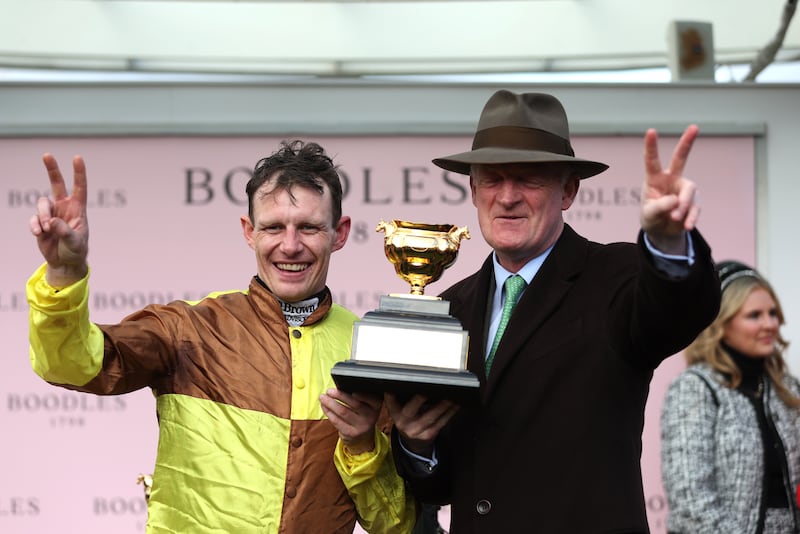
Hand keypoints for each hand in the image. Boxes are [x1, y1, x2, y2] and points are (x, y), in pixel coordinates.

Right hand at [29, 154, 88, 286]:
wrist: (65, 261)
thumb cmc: (76, 249)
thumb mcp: (75, 241)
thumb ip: (65, 231)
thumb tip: (51, 221)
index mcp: (78, 208)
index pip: (79, 187)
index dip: (79, 172)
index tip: (77, 157)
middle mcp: (64, 207)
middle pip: (56, 184)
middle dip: (52, 169)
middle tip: (47, 155)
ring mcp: (51, 213)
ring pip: (42, 203)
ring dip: (42, 216)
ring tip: (46, 229)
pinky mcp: (39, 222)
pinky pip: (33, 219)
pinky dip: (34, 225)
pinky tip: (39, 234)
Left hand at [320, 389, 382, 454]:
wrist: (362, 437)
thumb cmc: (360, 415)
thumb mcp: (366, 405)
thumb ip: (359, 396)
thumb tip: (340, 386)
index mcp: (376, 406)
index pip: (372, 399)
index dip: (363, 396)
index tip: (353, 391)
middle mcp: (371, 416)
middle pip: (355, 404)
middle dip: (340, 396)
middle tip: (330, 390)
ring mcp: (361, 426)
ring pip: (343, 412)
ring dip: (330, 403)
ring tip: (323, 397)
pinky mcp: (350, 433)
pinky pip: (337, 421)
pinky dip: (329, 412)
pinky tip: (324, 406)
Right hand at [384, 393, 458, 457]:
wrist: (413, 442)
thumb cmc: (409, 419)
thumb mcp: (400, 411)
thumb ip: (403, 398)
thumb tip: (415, 380)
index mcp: (395, 414)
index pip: (391, 402)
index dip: (390, 396)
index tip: (393, 388)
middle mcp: (403, 423)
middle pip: (410, 410)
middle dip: (418, 400)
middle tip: (426, 392)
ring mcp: (416, 430)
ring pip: (430, 417)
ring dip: (441, 406)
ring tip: (449, 397)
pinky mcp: (429, 435)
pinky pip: (440, 423)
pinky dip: (449, 413)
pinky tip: (454, 406)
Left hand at [640, 125, 699, 253]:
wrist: (662, 231)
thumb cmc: (651, 217)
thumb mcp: (649, 214)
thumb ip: (660, 207)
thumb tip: (677, 201)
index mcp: (654, 179)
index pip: (652, 161)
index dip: (651, 147)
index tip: (651, 131)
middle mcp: (671, 179)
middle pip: (680, 158)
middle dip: (687, 142)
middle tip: (695, 127)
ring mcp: (684, 189)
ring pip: (689, 192)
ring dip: (682, 207)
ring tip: (674, 219)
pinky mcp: (694, 202)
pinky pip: (695, 208)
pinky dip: (691, 217)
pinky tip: (686, 225)